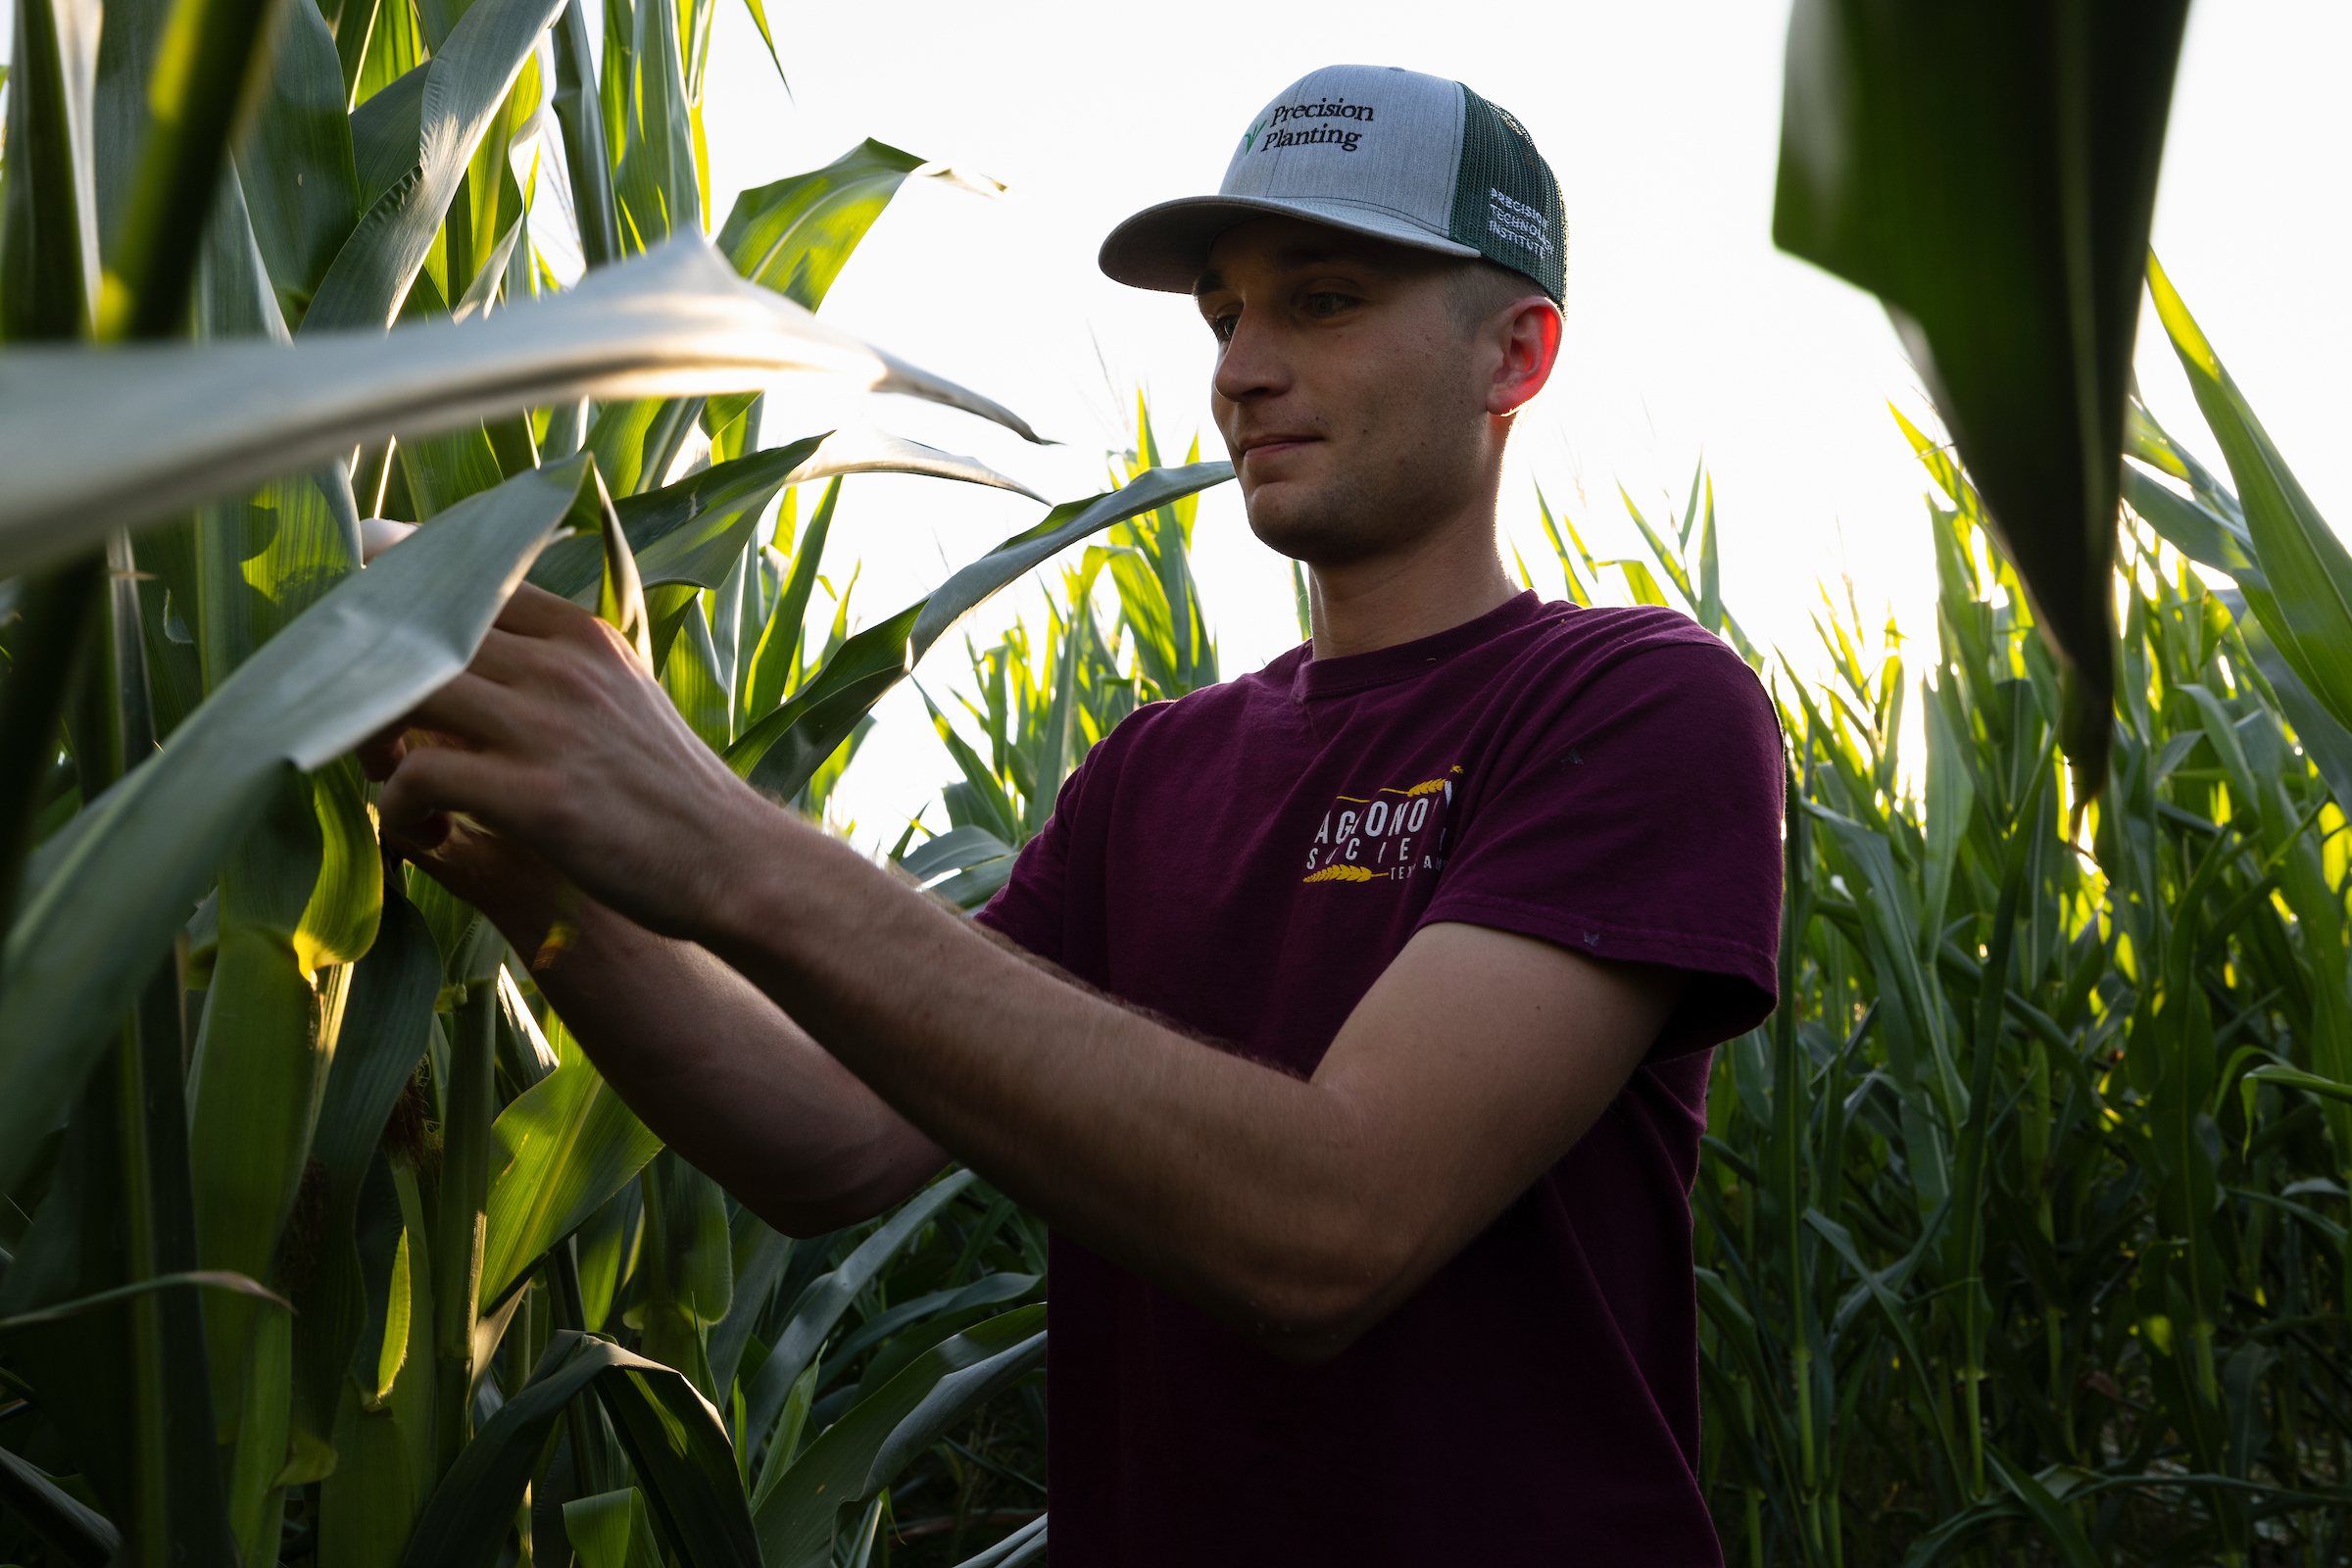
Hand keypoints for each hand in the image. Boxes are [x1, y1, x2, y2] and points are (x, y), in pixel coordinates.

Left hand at [371, 575, 772, 941]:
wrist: (734, 861)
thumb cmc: (670, 790)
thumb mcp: (624, 695)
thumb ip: (557, 665)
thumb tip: (467, 653)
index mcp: (581, 635)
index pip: (461, 579)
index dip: (392, 592)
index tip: (354, 620)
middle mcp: (561, 666)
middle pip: (414, 632)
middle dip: (362, 670)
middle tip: (356, 719)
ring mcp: (548, 728)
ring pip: (403, 693)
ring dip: (369, 736)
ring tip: (386, 774)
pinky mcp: (536, 796)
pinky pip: (419, 776)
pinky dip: (396, 804)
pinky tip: (418, 826)